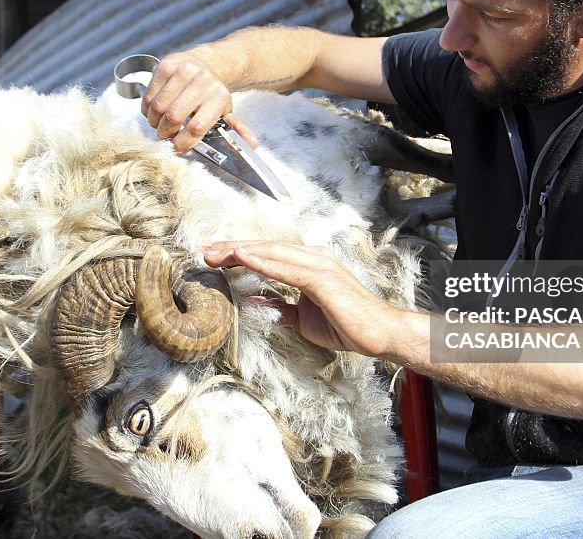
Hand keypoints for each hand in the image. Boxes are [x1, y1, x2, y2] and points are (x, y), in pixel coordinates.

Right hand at [142, 50, 258, 152]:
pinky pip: (149, 95)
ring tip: (159, 123)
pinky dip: (147, 108)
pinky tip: (153, 110)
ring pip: (158, 107)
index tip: (177, 147)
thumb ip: (236, 129)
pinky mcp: (165, 66)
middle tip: (165, 135)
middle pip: (174, 117)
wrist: (208, 62)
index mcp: (218, 97)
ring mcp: (182, 72)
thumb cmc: (214, 93)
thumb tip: (251, 144)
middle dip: (166, 132)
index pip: (197, 127)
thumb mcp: (226, 110)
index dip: (183, 142)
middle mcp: (201, 82)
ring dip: (154, 121)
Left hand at [202, 241, 397, 356]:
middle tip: (204, 251)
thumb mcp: (302, 318)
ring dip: (241, 252)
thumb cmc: (345, 325)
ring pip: (272, 252)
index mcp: (308, 265)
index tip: (215, 258)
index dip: (240, 255)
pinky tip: (241, 258)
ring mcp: (318, 264)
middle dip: (233, 249)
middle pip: (265, 248)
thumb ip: (279, 307)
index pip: (268, 255)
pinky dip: (261, 261)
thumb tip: (253, 301)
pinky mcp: (321, 277)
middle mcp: (313, 258)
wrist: (377, 334)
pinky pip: (285, 268)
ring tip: (215, 253)